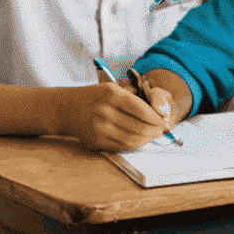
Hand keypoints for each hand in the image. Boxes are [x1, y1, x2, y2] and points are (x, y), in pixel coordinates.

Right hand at [57, 82, 172, 152]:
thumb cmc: (97, 97)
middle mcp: (105, 112)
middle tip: (161, 131)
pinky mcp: (96, 141)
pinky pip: (121, 145)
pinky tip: (140, 140)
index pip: (142, 110)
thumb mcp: (115, 88)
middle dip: (155, 131)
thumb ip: (136, 96)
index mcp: (112, 95)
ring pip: (132, 139)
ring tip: (153, 136)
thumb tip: (159, 109)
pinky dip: (134, 144)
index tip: (164, 121)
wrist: (69, 108)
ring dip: (146, 139)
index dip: (156, 118)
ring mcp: (99, 128)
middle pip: (139, 127)